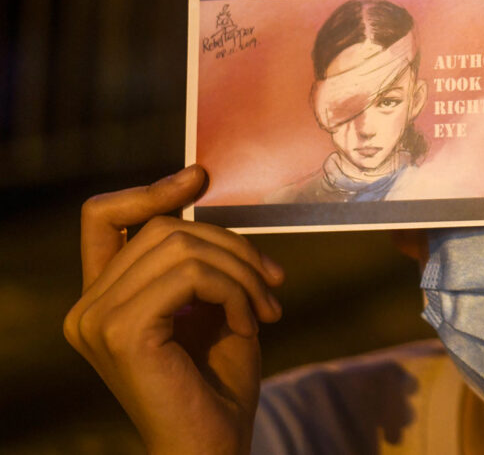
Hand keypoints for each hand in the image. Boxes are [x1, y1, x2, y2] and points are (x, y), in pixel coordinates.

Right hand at [63, 166, 284, 454]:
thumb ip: (199, 260)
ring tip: (268, 308)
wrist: (215, 446)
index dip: (150, 189)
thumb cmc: (218, 384)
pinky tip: (252, 325)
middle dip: (233, 247)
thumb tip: (201, 192)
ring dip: (242, 272)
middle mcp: (86, 308)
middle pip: (163, 229)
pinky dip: (235, 292)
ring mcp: (97, 320)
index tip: (200, 178)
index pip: (102, 216)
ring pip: (183, 247)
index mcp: (102, 299)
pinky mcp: (122, 332)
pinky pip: (193, 276)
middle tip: (274, 284)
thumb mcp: (211, 306)